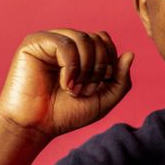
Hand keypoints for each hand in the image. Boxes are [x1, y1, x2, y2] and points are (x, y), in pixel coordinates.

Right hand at [0, 29, 133, 139]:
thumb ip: (121, 79)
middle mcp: (65, 43)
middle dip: (98, 67)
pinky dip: (71, 66)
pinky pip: (65, 44)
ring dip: (85, 69)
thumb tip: (130, 53)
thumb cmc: (66, 114)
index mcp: (80, 52)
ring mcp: (49, 41)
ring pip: (84, 38)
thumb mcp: (104, 99)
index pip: (104, 40)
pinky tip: (64, 84)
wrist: (35, 127)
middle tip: (85, 90)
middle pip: (97, 38)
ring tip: (74, 90)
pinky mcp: (34, 43)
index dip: (109, 61)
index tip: (100, 85)